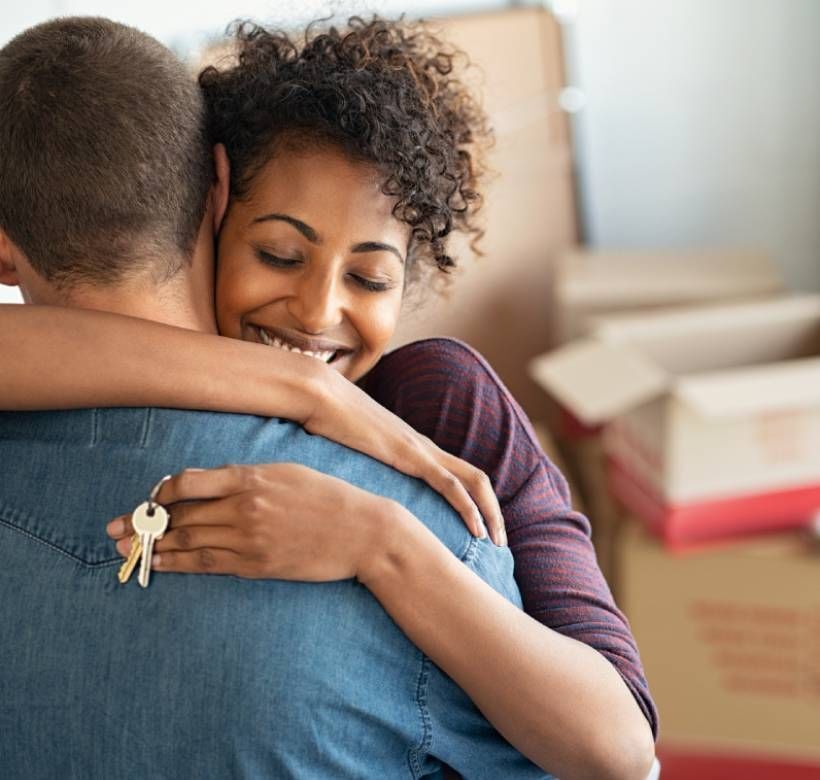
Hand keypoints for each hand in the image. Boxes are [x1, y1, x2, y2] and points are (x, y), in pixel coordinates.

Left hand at [106, 464, 393, 580]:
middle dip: (143, 522)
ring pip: (188, 542)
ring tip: (125, 551)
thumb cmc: (328, 496)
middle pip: (180, 515)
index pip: (188, 482)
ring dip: (153, 547)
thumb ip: (248, 476)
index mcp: (251, 477)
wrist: (361, 531)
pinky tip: (159, 566)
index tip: (152, 498)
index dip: (162, 492)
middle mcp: (244, 507)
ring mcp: (249, 539)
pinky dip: (179, 565)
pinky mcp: (257, 565)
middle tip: (114, 530)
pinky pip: (208, 565)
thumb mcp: (288, 472)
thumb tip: (211, 483)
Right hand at [307, 369, 505, 544]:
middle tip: (499, 543)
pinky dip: (468, 507)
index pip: (458, 474)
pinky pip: (450, 484)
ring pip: (473, 481)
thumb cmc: (327, 422)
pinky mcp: (410, 455)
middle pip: (476, 478)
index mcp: (413, 447)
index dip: (475, 502)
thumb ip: (360, 467)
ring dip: (490, 513)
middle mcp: (424, 447)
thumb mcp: (349, 451)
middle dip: (493, 512)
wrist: (320, 395)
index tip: (479, 531)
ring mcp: (420, 449)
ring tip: (497, 542)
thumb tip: (350, 489)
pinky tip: (476, 530)